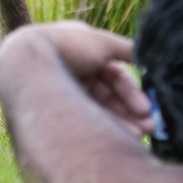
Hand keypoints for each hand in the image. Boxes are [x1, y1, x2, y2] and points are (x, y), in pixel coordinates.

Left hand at [32, 21, 152, 135]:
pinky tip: (121, 139)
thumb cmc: (68, 47)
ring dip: (122, 122)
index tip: (148, 109)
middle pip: (108, 96)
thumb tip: (147, 56)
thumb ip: (128, 49)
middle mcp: (73, 72)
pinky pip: (83, 118)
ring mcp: (63, 92)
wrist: (31, 63)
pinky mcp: (55, 108)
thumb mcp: (103, 43)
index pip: (114, 74)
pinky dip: (103, 127)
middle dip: (130, 111)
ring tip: (141, 137)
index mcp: (82, 53)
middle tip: (151, 128)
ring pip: (98, 110)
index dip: (132, 91)